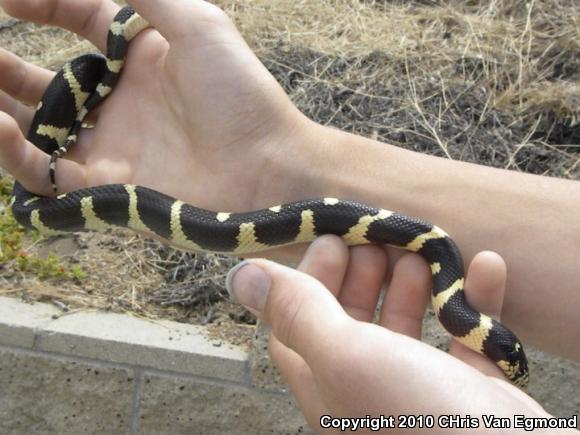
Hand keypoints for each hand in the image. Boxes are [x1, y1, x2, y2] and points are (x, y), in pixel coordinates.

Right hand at [0, 0, 317, 210]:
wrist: (268, 169)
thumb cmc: (241, 97)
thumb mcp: (197, 26)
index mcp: (143, 59)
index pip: (80, 20)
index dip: (42, 2)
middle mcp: (122, 103)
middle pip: (46, 81)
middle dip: (3, 65)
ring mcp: (112, 146)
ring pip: (36, 129)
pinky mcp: (107, 187)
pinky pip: (44, 173)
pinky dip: (11, 152)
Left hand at [226, 236, 554, 432]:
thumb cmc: (417, 415)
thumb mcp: (346, 355)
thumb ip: (296, 313)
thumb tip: (239, 276)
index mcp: (327, 385)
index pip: (299, 324)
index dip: (308, 280)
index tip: (332, 240)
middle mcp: (367, 389)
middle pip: (353, 321)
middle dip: (363, 275)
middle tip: (376, 238)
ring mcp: (419, 390)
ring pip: (406, 326)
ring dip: (412, 283)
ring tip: (419, 250)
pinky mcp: (469, 391)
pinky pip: (467, 335)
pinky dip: (474, 300)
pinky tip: (485, 266)